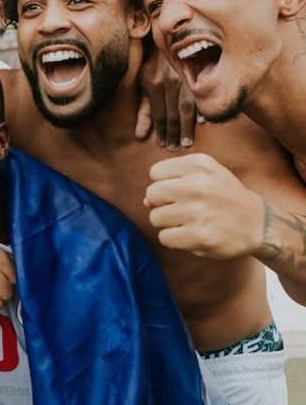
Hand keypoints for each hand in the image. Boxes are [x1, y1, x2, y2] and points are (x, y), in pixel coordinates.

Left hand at [136, 49, 197, 148]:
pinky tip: (203, 122)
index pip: (158, 114)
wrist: (169, 30)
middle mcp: (168, 80)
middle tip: (176, 148)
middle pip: (172, 113)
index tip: (164, 145)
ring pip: (187, 107)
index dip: (161, 131)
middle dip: (174, 133)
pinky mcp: (199, 69)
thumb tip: (140, 135)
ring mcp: (184, 75)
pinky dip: (202, 108)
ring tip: (187, 142)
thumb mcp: (143, 80)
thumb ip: (143, 109)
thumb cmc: (154, 59)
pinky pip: (201, 92)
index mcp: (152, 82)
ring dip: (187, 127)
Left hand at [144, 154, 263, 257]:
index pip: (155, 172)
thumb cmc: (224, 197)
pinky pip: (165, 237)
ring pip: (155, 217)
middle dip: (162, 204)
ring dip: (167, 223)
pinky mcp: (199, 236)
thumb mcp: (205, 175)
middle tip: (182, 208)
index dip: (163, 184)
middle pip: (152, 194)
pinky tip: (191, 234)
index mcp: (199, 165)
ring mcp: (198, 211)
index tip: (181, 191)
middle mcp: (198, 185)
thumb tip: (145, 201)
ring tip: (189, 221)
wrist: (259, 224)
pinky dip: (174, 239)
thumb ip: (172, 180)